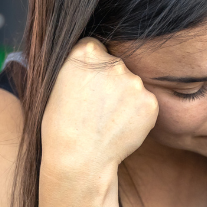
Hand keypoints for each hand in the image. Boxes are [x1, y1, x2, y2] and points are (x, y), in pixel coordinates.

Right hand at [41, 38, 159, 177]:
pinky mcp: (150, 101)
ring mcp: (134, 81)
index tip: (85, 86)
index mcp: (85, 51)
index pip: (96, 48)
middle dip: (110, 83)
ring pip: (132, 84)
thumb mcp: (56, 83)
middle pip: (116, 65)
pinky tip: (120, 126)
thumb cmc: (61, 125)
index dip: (90, 69)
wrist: (79, 157)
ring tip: (107, 120)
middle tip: (96, 108)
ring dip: (125, 98)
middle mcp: (113, 61)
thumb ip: (79, 65)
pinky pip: (145, 102)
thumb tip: (94, 54)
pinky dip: (137, 113)